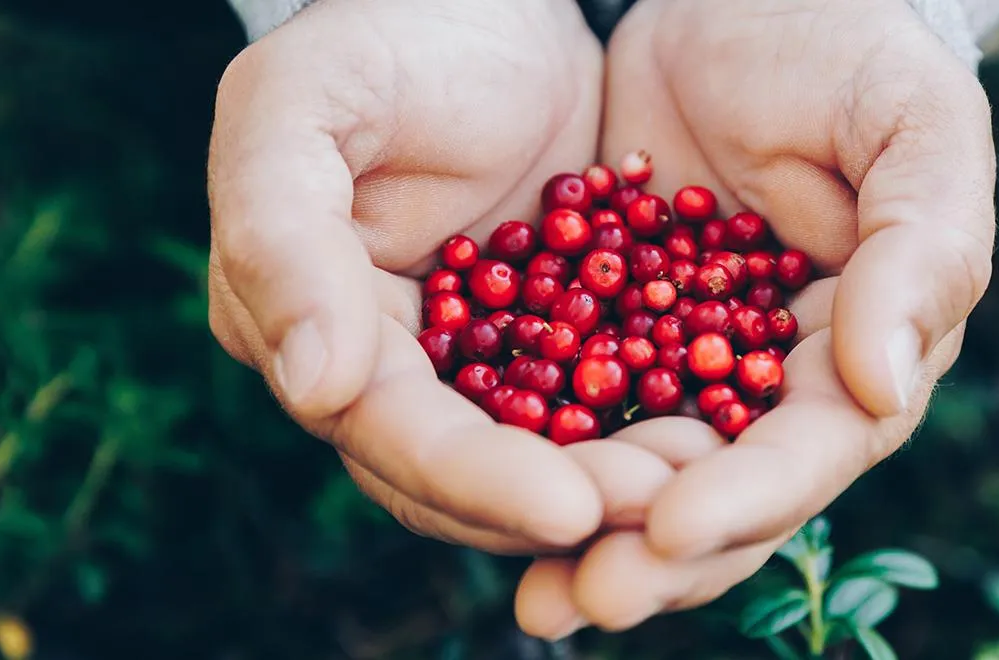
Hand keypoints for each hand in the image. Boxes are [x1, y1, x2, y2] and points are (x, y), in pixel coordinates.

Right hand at [207, 0, 661, 553]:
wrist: (484, 7)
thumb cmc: (382, 38)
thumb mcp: (299, 105)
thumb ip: (279, 236)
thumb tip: (314, 387)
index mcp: (312, 327)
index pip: (388, 433)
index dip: (472, 480)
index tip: (568, 510)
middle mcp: (387, 368)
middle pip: (465, 477)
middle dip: (559, 502)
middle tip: (663, 508)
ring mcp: (472, 360)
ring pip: (537, 457)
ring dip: (615, 484)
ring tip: (702, 486)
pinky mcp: (549, 338)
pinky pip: (598, 401)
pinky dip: (648, 427)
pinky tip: (719, 435)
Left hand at [515, 0, 995, 636]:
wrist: (740, 0)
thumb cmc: (849, 50)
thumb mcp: (912, 126)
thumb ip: (919, 250)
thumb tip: (881, 384)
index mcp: (860, 347)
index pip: (810, 448)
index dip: (748, 498)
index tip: (670, 526)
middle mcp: (774, 380)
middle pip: (720, 494)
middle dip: (654, 554)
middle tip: (577, 601)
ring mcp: (689, 362)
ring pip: (642, 475)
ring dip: (587, 538)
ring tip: (534, 596)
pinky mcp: (613, 330)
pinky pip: (571, 409)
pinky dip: (535, 457)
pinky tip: (481, 494)